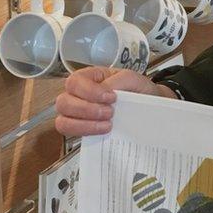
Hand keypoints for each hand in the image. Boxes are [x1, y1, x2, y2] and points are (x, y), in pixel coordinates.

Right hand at [54, 67, 175, 137]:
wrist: (150, 107)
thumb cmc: (138, 90)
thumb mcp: (133, 78)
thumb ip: (118, 80)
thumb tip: (104, 90)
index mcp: (88, 78)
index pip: (74, 82)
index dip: (89, 91)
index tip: (111, 97)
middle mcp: (78, 95)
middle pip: (63, 102)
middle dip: (86, 109)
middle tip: (109, 113)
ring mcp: (78, 114)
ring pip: (63, 121)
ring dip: (84, 124)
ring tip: (107, 124)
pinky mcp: (83, 129)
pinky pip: (72, 134)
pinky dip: (86, 133)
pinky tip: (104, 131)